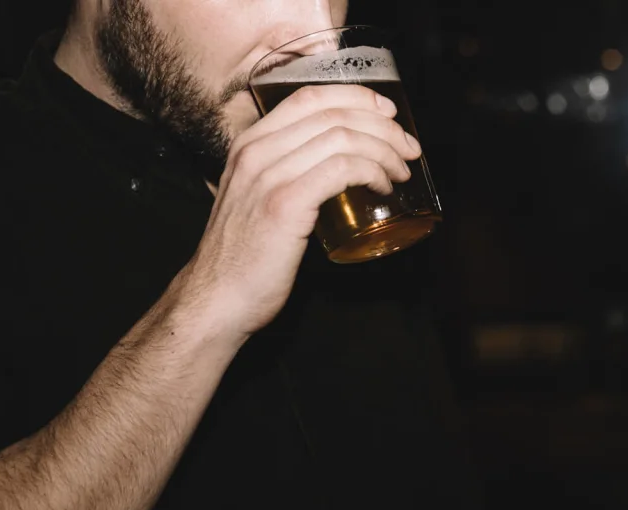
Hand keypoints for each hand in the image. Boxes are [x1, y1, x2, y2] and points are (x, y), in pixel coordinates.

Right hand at [178, 84, 422, 338]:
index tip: (389, 114)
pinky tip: (383, 186)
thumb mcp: (257, 198)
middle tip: (409, 149)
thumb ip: (285, 175)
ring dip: (384, 151)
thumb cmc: (246, 256)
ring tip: (401, 172)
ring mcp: (268, 175)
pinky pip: (341, 168)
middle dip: (384, 126)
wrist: (218, 296)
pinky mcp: (284, 203)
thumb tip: (336, 168)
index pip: (310, 95)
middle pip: (333, 113)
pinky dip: (372, 171)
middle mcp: (255, 150)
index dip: (357, 97)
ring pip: (342, 137)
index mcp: (249, 143)